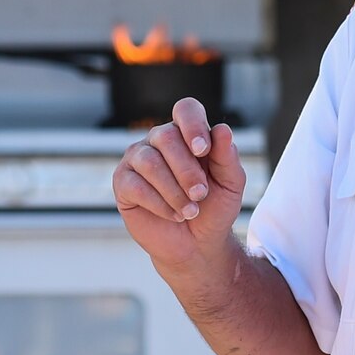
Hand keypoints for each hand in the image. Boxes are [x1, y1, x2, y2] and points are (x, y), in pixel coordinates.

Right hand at [113, 97, 247, 273]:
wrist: (198, 244)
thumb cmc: (214, 208)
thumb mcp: (230, 183)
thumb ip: (227, 156)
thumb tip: (222, 129)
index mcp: (188, 133)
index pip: (186, 110)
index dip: (192, 125)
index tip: (203, 150)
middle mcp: (160, 140)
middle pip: (166, 136)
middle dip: (187, 169)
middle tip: (201, 194)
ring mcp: (138, 159)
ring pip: (149, 161)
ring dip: (173, 189)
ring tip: (190, 211)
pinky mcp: (123, 182)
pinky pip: (135, 184)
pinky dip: (159, 203)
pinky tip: (174, 215)